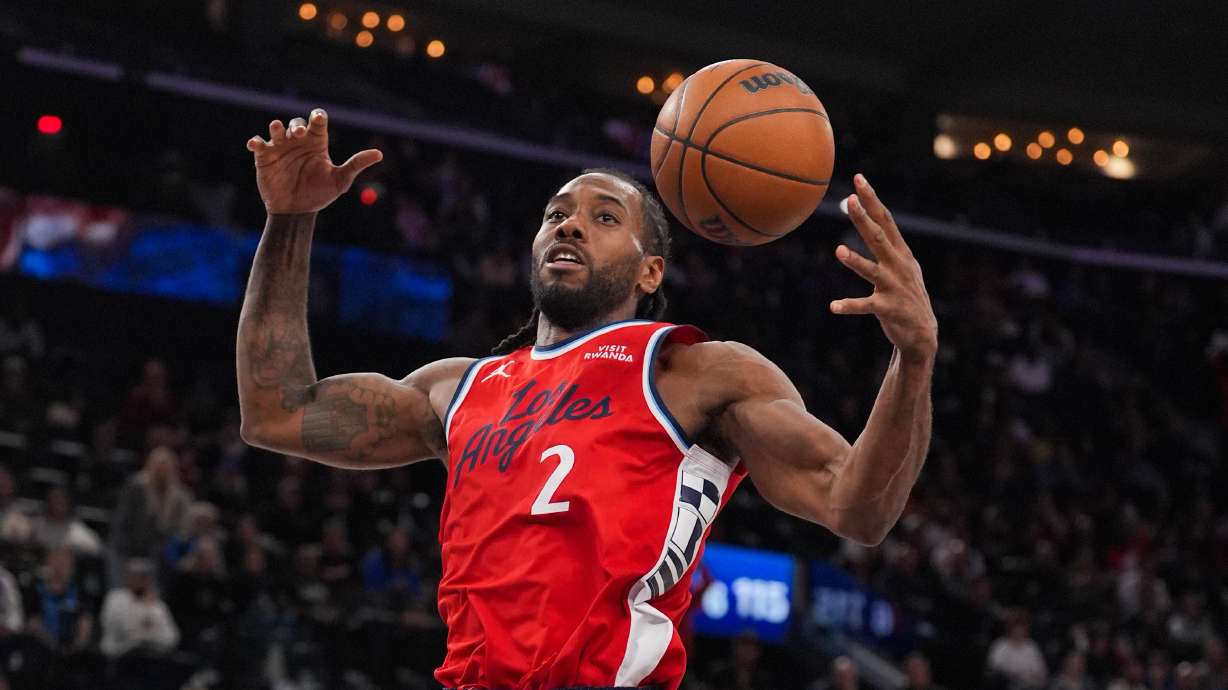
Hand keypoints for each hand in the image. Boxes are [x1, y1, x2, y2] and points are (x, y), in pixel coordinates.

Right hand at [246, 109, 382, 213]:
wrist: (297, 211)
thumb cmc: (320, 194)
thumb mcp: (340, 181)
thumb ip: (356, 165)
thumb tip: (379, 154)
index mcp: (317, 143)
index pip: (317, 123)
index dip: (317, 117)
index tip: (318, 118)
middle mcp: (298, 142)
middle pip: (297, 124)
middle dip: (297, 125)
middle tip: (299, 133)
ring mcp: (281, 148)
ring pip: (277, 129)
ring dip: (277, 127)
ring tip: (278, 129)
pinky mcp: (265, 157)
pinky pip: (259, 143)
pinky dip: (256, 141)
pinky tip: (255, 144)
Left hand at [830, 174, 937, 362]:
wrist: (922, 332)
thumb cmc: (906, 294)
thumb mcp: (903, 265)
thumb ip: (888, 244)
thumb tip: (871, 219)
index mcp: (901, 253)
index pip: (886, 220)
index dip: (872, 200)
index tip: (859, 179)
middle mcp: (898, 266)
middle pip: (878, 237)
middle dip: (863, 219)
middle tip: (849, 200)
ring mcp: (893, 287)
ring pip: (871, 270)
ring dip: (855, 261)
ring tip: (839, 251)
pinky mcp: (887, 308)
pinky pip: (865, 306)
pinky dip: (849, 305)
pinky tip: (833, 306)